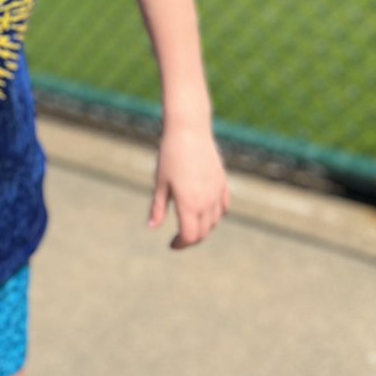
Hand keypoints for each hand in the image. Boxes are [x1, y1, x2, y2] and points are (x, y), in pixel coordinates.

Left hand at [148, 117, 229, 248]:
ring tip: (190, 225)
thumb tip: (152, 227)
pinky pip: (223, 206)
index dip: (181, 244)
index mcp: (189, 204)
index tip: (171, 244)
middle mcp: (206, 201)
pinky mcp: (222, 181)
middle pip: (204, 232)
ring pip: (215, 221)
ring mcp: (217, 191)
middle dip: (191, 239)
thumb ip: (158, 208)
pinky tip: (206, 212)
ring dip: (204, 228)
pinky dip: (216, 215)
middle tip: (179, 238)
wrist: (189, 130)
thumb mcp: (160, 183)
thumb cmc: (170, 155)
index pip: (190, 236)